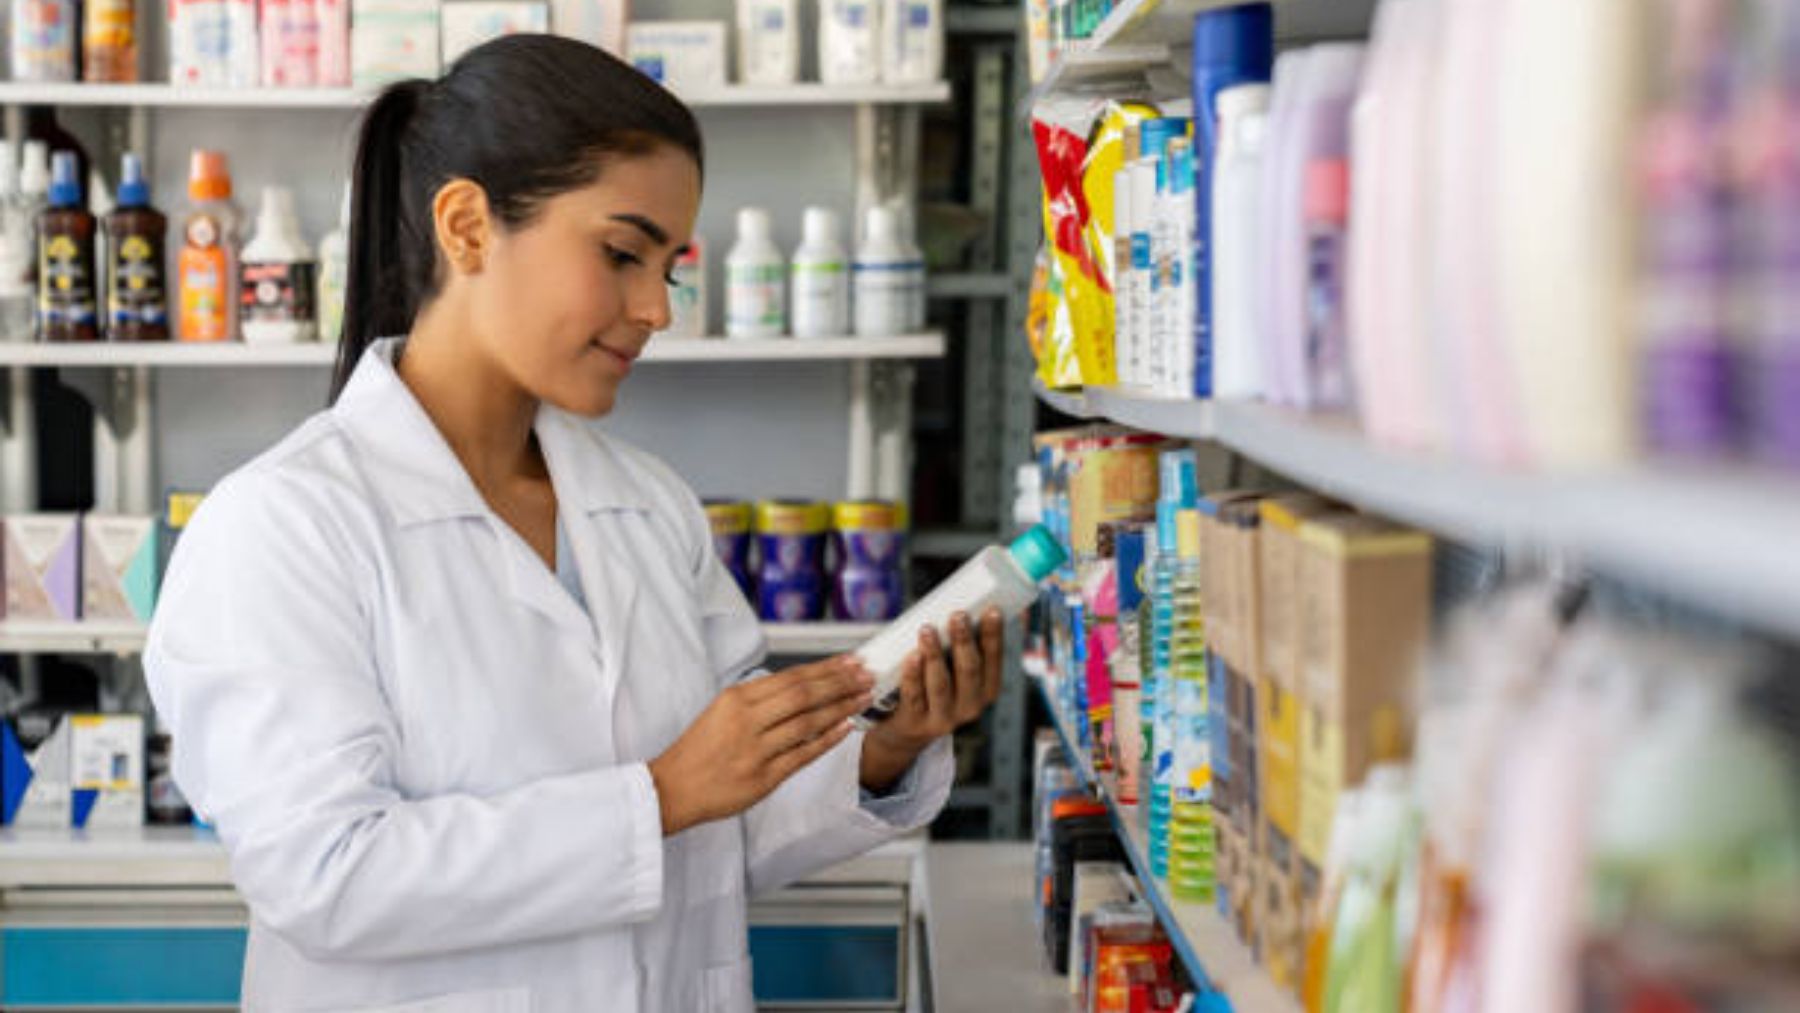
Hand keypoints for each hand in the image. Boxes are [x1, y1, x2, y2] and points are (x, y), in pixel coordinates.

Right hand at [649, 656, 873, 835]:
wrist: (672, 788)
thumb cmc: (699, 750)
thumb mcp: (721, 711)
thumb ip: (759, 699)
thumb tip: (802, 686)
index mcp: (737, 699)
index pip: (791, 677)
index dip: (825, 668)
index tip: (850, 661)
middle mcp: (747, 720)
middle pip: (804, 694)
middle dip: (840, 683)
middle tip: (867, 675)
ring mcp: (756, 750)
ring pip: (808, 722)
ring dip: (841, 707)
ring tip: (864, 698)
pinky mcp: (763, 777)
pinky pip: (803, 755)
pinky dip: (827, 740)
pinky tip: (846, 728)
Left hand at [860, 608, 1004, 791]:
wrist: (905, 731)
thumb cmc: (931, 686)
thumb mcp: (951, 670)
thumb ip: (955, 645)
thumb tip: (957, 607)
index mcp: (986, 689)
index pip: (993, 659)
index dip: (994, 635)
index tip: (992, 610)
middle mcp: (970, 706)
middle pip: (969, 670)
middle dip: (964, 641)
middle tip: (957, 615)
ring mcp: (943, 718)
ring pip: (941, 684)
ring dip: (935, 654)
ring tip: (927, 630)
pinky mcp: (916, 722)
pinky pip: (914, 695)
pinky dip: (913, 675)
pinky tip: (911, 657)